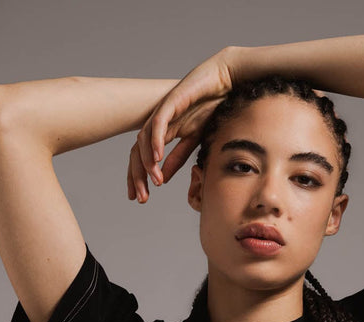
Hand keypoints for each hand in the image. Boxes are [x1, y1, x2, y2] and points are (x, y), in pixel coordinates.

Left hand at [128, 46, 237, 202]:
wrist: (226, 81)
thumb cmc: (213, 108)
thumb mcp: (195, 141)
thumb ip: (178, 158)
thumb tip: (163, 178)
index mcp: (164, 134)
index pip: (144, 158)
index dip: (139, 178)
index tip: (140, 198)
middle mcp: (159, 124)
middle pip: (138, 152)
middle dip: (137, 177)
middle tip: (140, 199)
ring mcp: (164, 112)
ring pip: (143, 140)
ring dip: (147, 164)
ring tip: (155, 181)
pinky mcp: (172, 101)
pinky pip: (159, 123)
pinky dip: (156, 141)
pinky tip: (158, 158)